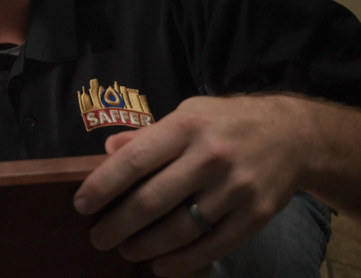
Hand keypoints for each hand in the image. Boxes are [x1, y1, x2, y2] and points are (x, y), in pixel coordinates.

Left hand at [72, 94, 309, 276]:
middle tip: (98, 238)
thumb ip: (148, 134)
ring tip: (125, 251)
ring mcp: (235, 188)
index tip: (82, 204)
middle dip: (118, 224)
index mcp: (186, 127)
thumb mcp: (187, 113)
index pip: (134, 160)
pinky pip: (214, 245)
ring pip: (181, 228)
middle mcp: (210, 158)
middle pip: (153, 200)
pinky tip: (161, 267)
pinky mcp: (256, 214)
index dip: (103, 186)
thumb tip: (108, 149)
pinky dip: (184, 261)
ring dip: (146, 246)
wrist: (293, 135)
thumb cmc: (225, 122)